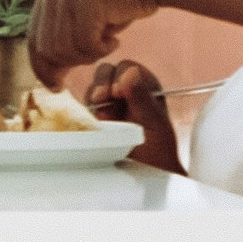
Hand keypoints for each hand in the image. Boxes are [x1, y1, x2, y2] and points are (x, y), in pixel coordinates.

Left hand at [30, 0, 157, 76]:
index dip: (42, 70)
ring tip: (106, 43)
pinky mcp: (86, 2)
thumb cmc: (118, 4)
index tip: (56, 88)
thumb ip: (61, 43)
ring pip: (66, 51)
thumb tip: (48, 81)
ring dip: (89, 56)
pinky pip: (86, 45)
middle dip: (72, 62)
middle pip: (48, 51)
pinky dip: (102, 50)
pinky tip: (115, 39)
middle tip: (96, 52)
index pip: (33, 43)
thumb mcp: (81, 23)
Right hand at [76, 54, 184, 174]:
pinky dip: (87, 110)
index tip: (119, 93)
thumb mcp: (155, 122)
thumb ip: (142, 98)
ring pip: (93, 87)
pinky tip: (95, 122)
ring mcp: (109, 103)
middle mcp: (125, 91)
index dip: (120, 76)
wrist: (147, 174)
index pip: (127, 67)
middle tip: (102, 99)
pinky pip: (84, 105)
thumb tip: (130, 72)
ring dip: (94, 96)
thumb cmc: (158, 149)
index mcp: (145, 86)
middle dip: (102, 83)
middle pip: (106, 71)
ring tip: (103, 116)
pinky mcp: (95, 117)